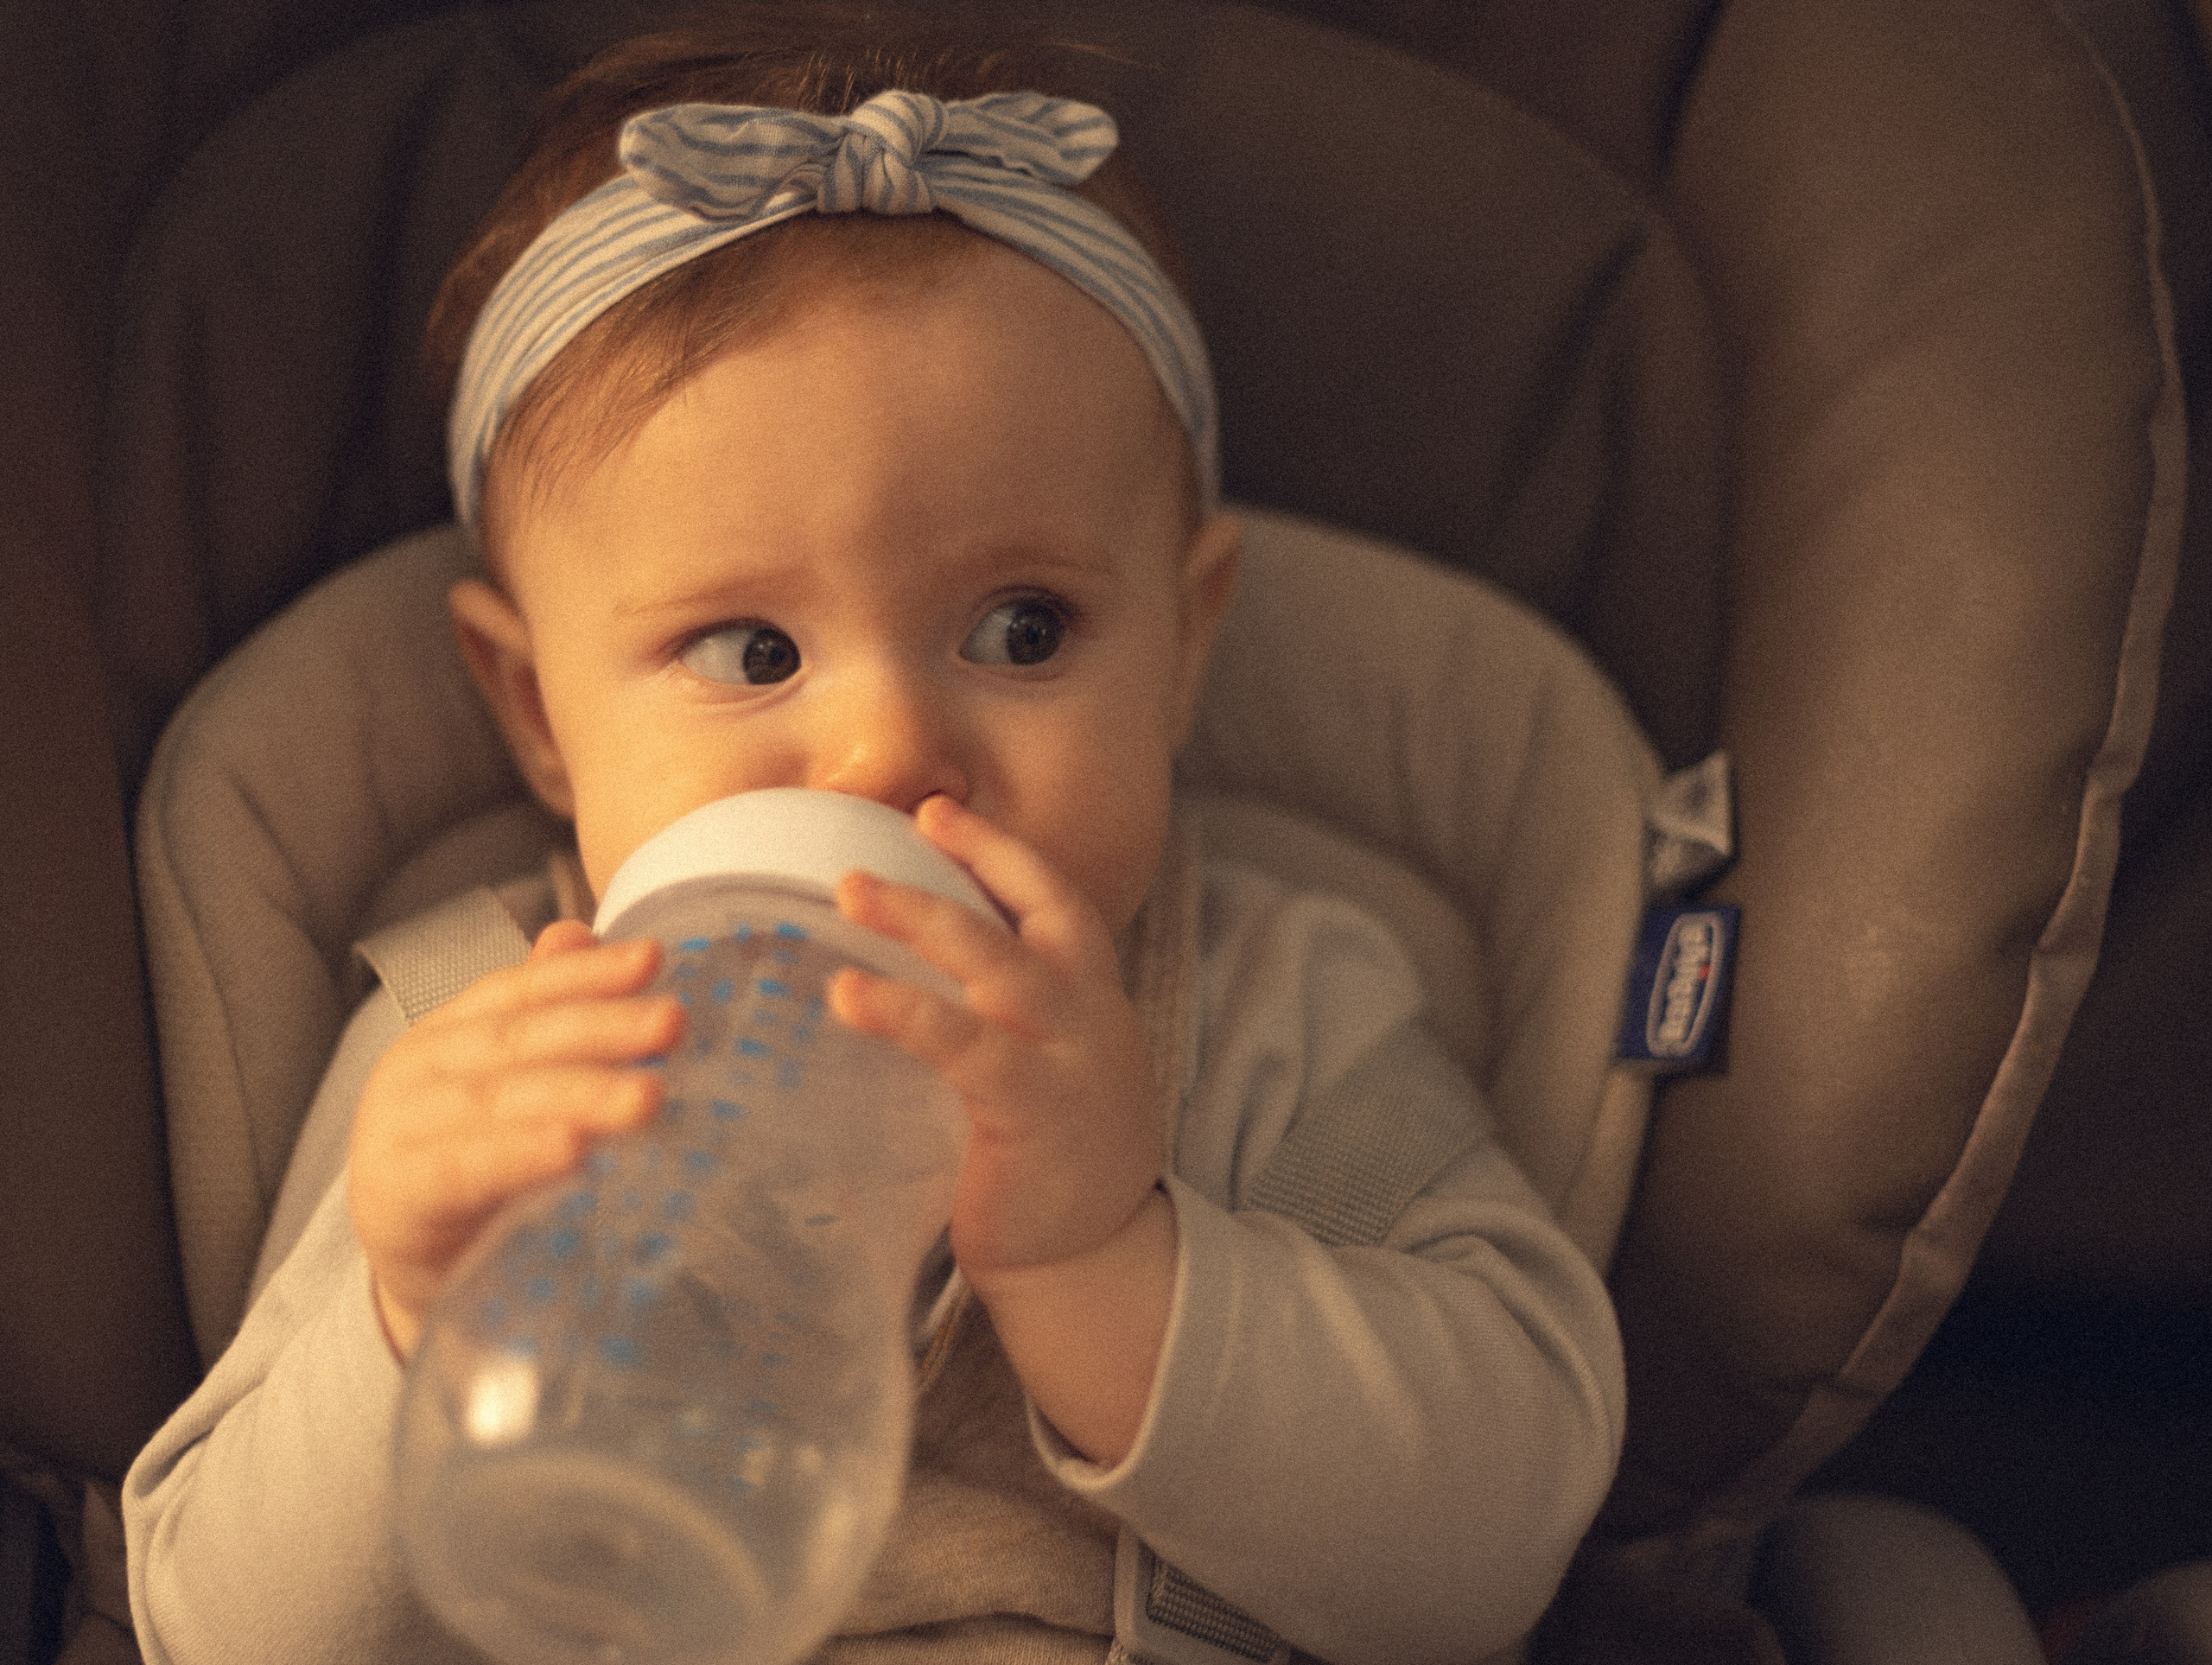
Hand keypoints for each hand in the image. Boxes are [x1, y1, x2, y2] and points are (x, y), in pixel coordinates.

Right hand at [348, 921, 682, 1359]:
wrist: (422, 1275)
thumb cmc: (482, 1172)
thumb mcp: (515, 1092)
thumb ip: (544, 1017)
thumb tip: (577, 933)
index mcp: (448, 1035)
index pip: (519, 992)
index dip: (585, 974)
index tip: (654, 958)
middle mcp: (417, 1071)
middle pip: (517, 1042)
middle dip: (601, 1028)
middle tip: (672, 1022)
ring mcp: (397, 1131)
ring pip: (498, 1102)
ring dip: (577, 1095)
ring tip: (647, 1095)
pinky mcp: (394, 1198)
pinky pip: (463, 1172)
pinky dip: (519, 1157)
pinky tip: (573, 1151)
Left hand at [828, 795, 1175, 1462]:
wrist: (1093, 1258)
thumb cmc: (1048, 1160)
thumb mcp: (1045, 1068)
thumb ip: (1000, 1018)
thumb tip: (906, 972)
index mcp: (1091, 999)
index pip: (1055, 900)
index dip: (999, 852)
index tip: (935, 811)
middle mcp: (1089, 1016)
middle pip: (1026, 918)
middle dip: (955, 868)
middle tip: (867, 852)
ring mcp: (1068, 1060)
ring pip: (996, 968)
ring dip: (923, 920)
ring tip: (850, 895)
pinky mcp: (1035, 1110)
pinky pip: (966, 1046)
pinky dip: (905, 1012)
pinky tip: (848, 995)